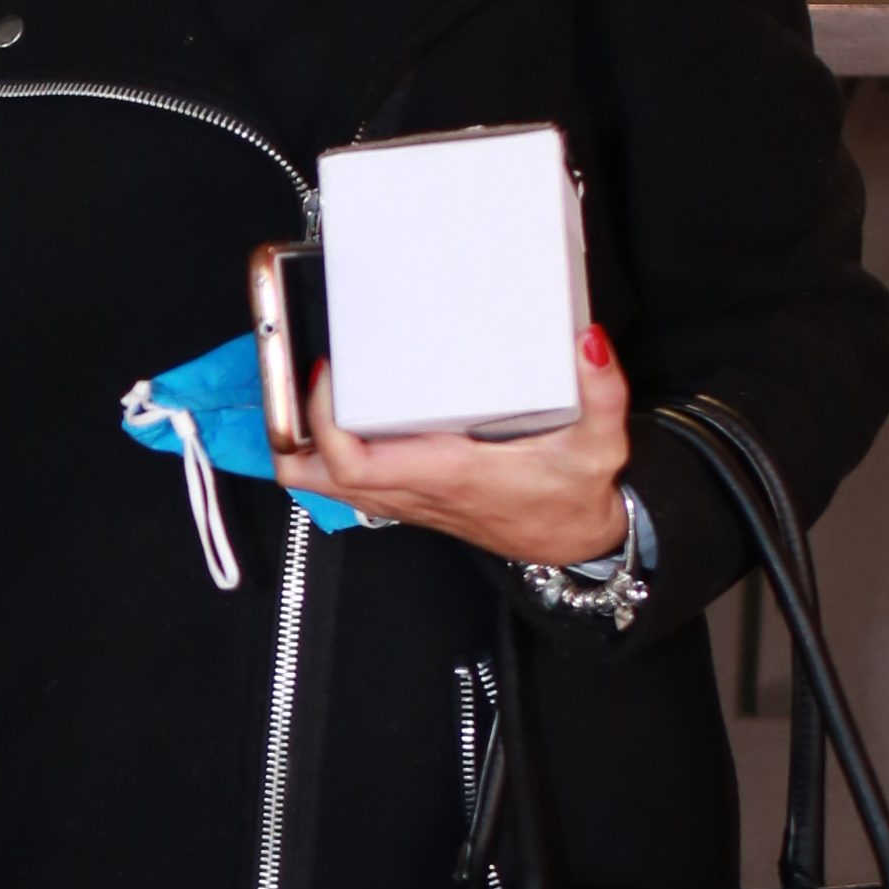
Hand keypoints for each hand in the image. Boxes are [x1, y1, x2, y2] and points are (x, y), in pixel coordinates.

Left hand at [287, 325, 632, 567]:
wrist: (571, 544)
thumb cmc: (572, 498)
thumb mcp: (599, 447)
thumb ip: (600, 395)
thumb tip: (588, 344)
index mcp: (444, 474)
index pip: (351, 460)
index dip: (322, 417)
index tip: (330, 369)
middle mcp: (410, 490)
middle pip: (309, 476)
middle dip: (288, 427)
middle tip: (300, 373)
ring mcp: (401, 498)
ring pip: (317, 481)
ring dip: (301, 438)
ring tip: (311, 384)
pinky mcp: (405, 495)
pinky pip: (341, 477)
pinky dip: (324, 445)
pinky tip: (341, 405)